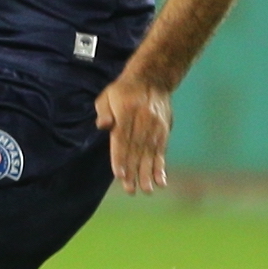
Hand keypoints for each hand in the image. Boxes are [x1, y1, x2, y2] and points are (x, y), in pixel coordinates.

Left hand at [94, 71, 173, 194]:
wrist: (152, 78)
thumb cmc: (123, 91)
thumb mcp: (107, 95)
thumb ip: (103, 110)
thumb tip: (102, 125)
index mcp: (127, 111)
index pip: (122, 138)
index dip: (120, 157)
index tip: (120, 175)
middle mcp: (143, 119)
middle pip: (137, 149)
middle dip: (134, 171)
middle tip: (130, 190)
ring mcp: (156, 125)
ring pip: (151, 152)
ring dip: (148, 173)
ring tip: (146, 190)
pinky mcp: (164, 130)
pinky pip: (162, 150)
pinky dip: (161, 167)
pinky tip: (161, 181)